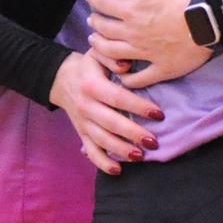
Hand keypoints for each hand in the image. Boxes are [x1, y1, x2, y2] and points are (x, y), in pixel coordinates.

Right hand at [49, 51, 164, 175]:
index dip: (138, 107)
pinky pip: (91, 151)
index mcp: (92, 85)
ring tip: (140, 156)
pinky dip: (102, 163)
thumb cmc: (90, 65)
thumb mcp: (98, 52)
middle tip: (154, 141)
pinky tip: (118, 170)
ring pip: (101, 140)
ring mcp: (83, 122)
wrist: (63, 79)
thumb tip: (126, 67)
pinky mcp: (82, 134)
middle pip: (111, 123)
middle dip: (133, 134)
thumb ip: (112, 56)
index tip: (159, 113)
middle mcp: (86, 106)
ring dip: (121, 150)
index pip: (118, 98)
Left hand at [85, 0, 213, 90]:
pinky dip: (127, 79)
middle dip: (95, 24)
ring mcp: (145, 54)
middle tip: (91, 20)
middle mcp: (132, 35)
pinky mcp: (160, 68)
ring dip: (101, 48)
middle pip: (105, 31)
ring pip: (115, 54)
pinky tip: (122, 77)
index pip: (104, 5)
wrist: (207, 20)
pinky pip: (139, 79)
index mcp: (131, 11)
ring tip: (95, 44)